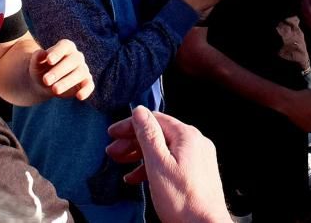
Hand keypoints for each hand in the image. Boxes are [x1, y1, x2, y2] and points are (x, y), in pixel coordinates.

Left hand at [29, 39, 94, 100]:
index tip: (49, 60)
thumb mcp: (35, 65)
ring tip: (54, 90)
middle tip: (46, 80)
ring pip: (80, 73)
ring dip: (67, 81)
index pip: (65, 46)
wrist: (46, 84)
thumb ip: (37, 58)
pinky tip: (79, 96)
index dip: (58, 52)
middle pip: (73, 60)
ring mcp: (83, 69)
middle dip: (59, 71)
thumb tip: (41, 53)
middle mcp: (77, 56)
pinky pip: (89, 85)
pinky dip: (86, 90)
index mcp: (65, 47)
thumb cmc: (42, 70)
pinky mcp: (86, 82)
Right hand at [106, 107, 230, 222]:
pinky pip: (172, 162)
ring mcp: (198, 157)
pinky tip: (137, 179)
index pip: (155, 119)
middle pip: (159, 134)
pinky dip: (153, 167)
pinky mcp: (197, 172)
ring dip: (140, 155)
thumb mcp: (158, 164)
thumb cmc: (182, 199)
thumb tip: (139, 111)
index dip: (131, 125)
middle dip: (133, 141)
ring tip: (121, 165)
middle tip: (112, 152)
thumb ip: (148, 135)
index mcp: (187, 135)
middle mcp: (195, 142)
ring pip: (164, 149)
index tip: (112, 133)